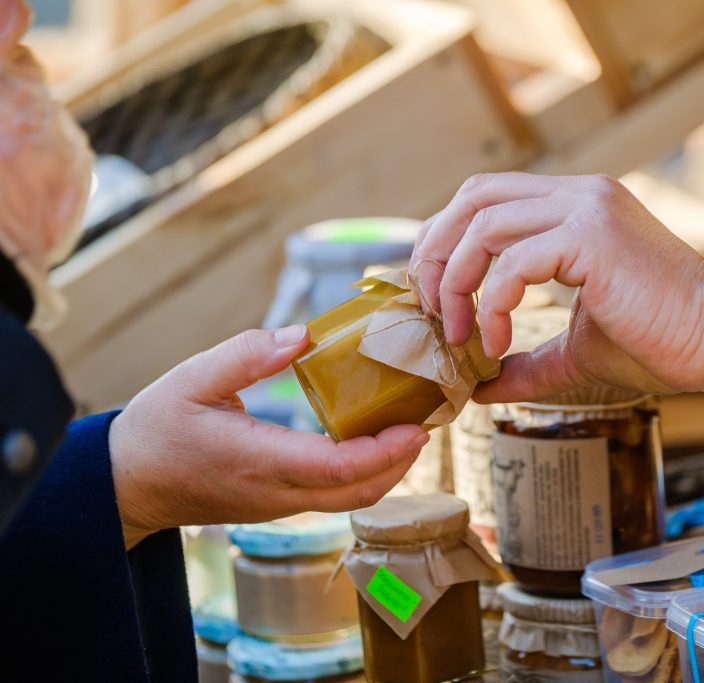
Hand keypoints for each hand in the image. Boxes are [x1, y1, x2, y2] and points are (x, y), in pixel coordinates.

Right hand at [109, 325, 427, 548]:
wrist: (126, 484)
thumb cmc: (156, 429)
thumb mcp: (191, 379)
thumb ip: (245, 355)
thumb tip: (301, 334)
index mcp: (256, 460)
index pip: (337, 468)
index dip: (385, 452)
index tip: (417, 427)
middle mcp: (275, 492)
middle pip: (359, 493)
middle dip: (403, 462)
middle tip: (430, 421)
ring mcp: (279, 505)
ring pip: (351, 500)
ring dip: (389, 470)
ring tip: (412, 428)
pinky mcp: (278, 505)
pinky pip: (334, 497)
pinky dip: (366, 474)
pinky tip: (375, 441)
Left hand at [411, 172, 703, 403]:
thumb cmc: (663, 343)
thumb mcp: (577, 352)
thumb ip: (527, 362)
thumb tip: (480, 388)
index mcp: (574, 208)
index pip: (485, 199)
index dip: (446, 241)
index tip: (431, 296)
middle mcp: (578, 195)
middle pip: (472, 197)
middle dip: (436, 252)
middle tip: (428, 311)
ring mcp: (587, 208)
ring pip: (483, 221)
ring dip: (454, 281)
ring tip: (456, 334)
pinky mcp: (593, 235)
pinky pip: (513, 260)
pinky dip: (493, 304)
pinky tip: (498, 344)